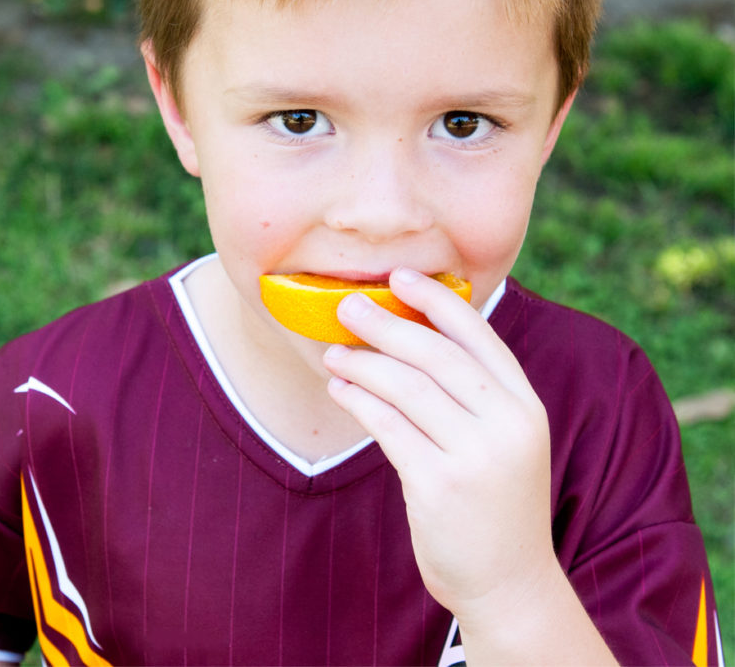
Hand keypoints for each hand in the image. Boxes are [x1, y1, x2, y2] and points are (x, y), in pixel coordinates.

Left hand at [323, 267, 554, 624]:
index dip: (435, 299)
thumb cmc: (494, 500)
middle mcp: (507, 423)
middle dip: (386, 323)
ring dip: (363, 363)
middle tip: (347, 306)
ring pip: (407, 386)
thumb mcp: (502, 439)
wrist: (509, 583)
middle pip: (436, 354)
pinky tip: (340, 391)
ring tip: (334, 353)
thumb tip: (406, 336)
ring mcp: (476, 456)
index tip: (399, 275)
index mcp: (525, 403)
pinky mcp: (441, 485)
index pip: (478, 333)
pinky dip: (359, 402)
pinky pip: (388, 427)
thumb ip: (472, 393)